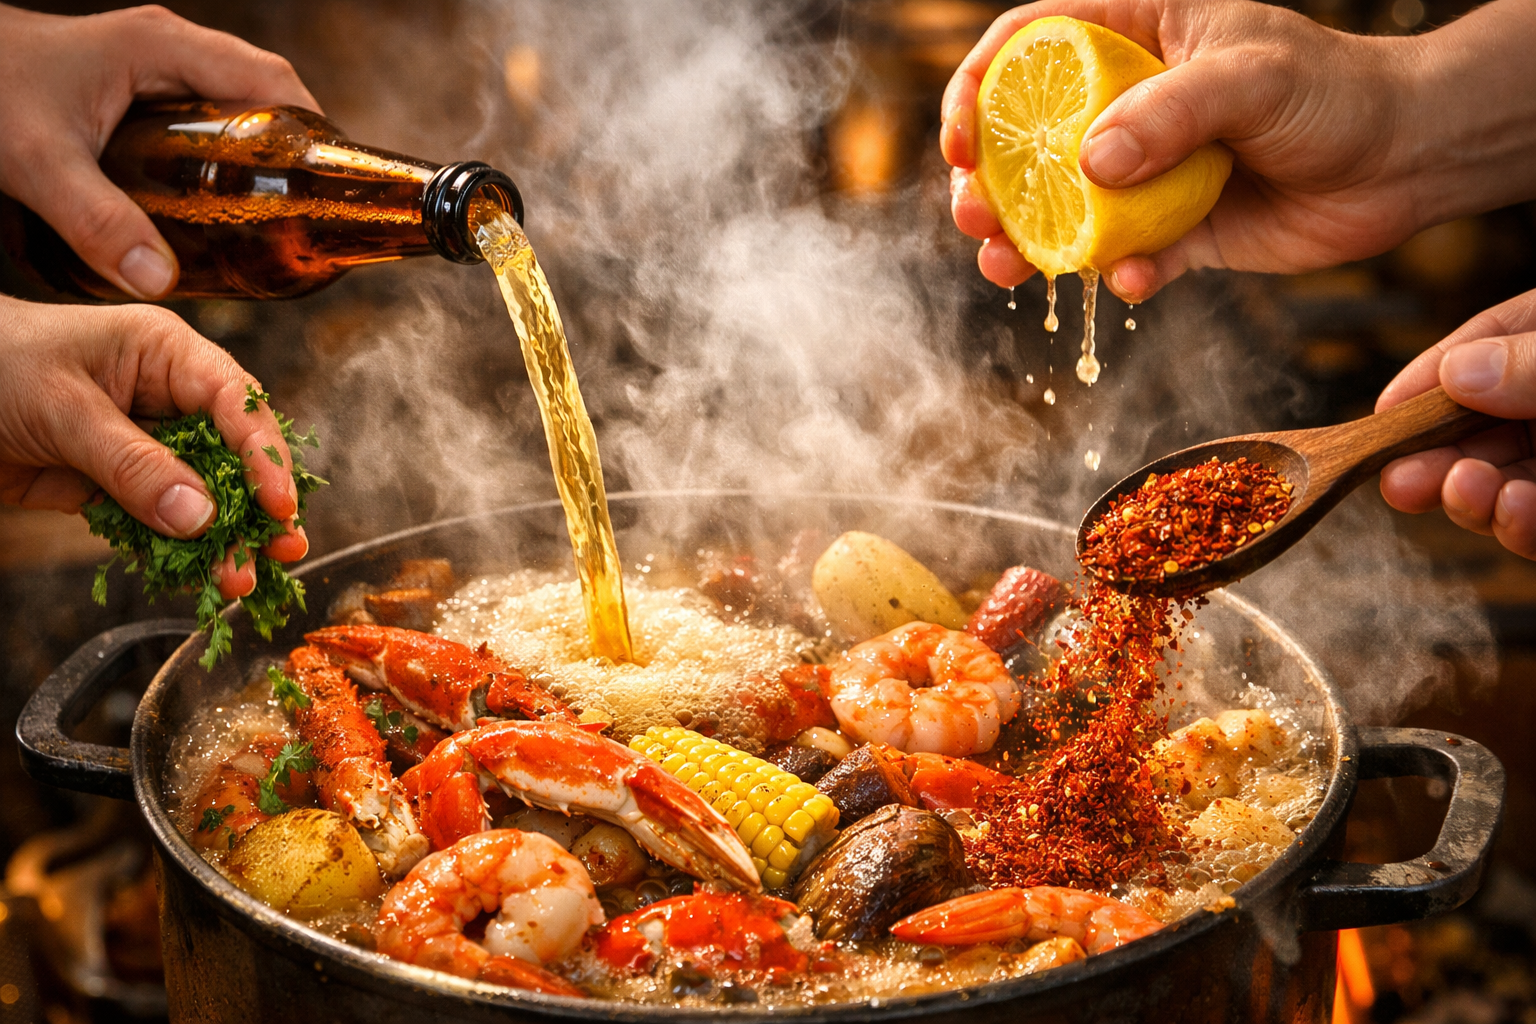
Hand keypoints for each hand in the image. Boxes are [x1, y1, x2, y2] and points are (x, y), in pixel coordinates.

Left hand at [0, 4, 318, 298]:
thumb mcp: (40, 162)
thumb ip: (97, 223)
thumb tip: (160, 282)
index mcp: (164, 47)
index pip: (270, 79)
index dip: (310, 128)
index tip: (328, 183)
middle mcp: (169, 49)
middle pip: (265, 93)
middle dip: (293, 150)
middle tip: (305, 211)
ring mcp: (155, 66)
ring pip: (236, 106)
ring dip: (259, 154)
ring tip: (274, 213)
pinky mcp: (139, 87)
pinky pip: (206, 116)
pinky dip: (225, 154)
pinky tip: (220, 200)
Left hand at [0, 295, 308, 595]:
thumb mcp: (63, 409)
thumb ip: (133, 464)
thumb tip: (200, 517)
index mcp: (165, 353)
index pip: (236, 403)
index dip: (264, 454)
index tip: (279, 506)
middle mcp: (165, 397)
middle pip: (231, 457)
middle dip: (257, 509)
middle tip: (281, 551)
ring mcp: (142, 443)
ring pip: (199, 497)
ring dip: (221, 541)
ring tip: (238, 581)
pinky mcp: (114, 483)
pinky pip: (156, 521)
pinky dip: (174, 552)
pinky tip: (196, 578)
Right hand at [942, 0, 1535, 300]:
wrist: (1407, 160)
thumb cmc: (1336, 91)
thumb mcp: (1254, 77)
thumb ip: (1171, 111)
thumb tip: (1089, 164)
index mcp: (1135, 34)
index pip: (1029, 45)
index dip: (977, 86)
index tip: (959, 140)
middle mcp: (1129, 103)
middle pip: (1024, 137)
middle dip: (985, 181)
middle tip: (974, 216)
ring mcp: (1147, 171)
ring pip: (1061, 208)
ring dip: (1027, 241)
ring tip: (1007, 268)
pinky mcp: (1176, 231)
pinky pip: (1127, 258)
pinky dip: (1120, 277)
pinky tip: (1135, 281)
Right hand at [1378, 291, 1535, 559]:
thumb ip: (1535, 358)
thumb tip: (1455, 374)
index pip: (1480, 349)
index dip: (1424, 383)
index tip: (1383, 411)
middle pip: (1476, 429)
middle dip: (1434, 458)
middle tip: (1402, 480)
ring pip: (1502, 484)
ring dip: (1472, 498)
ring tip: (1463, 491)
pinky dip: (1520, 527)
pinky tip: (1511, 512)